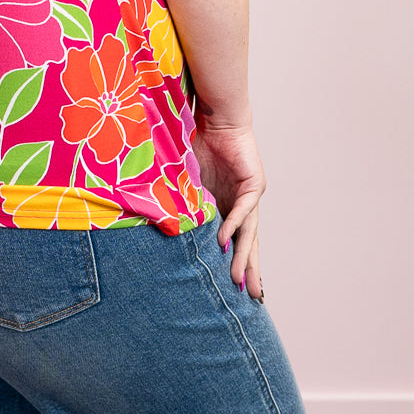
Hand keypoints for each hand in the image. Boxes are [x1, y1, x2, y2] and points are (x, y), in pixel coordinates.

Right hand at [191, 107, 265, 301]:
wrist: (213, 117)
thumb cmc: (196, 144)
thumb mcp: (185, 182)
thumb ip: (182, 203)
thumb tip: (158, 225)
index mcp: (226, 206)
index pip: (233, 240)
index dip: (233, 261)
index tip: (232, 288)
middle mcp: (242, 205)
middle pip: (247, 242)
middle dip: (246, 269)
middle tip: (248, 296)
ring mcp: (250, 195)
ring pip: (249, 232)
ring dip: (243, 256)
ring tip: (238, 279)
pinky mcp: (254, 183)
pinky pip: (244, 209)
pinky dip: (233, 225)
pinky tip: (224, 242)